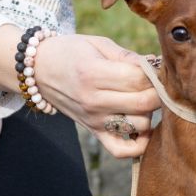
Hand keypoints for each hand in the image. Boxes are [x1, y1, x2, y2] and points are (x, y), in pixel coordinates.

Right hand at [0, 26, 160, 158]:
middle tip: (157, 83)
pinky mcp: (94, 132)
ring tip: (144, 99)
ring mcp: (94, 120)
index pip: (139, 78)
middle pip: (144, 103)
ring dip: (150, 112)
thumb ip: (128, 56)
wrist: (37, 70)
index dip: (154, 72)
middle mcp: (93, 100)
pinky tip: (143, 128)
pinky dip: (139, 145)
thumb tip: (157, 65)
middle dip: (158, 91)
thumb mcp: (98, 44)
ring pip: (140, 125)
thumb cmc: (71, 52)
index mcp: (94, 73)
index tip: (156, 67)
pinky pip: (122, 151)